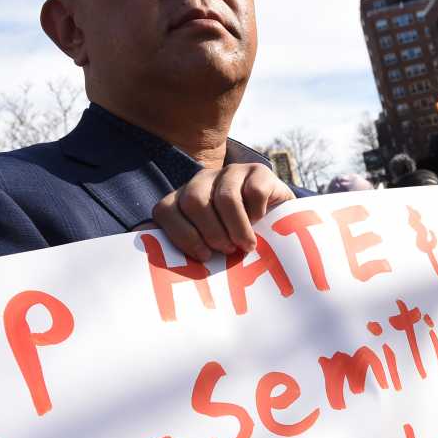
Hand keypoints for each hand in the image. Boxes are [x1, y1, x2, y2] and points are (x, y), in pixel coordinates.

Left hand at [152, 164, 294, 261]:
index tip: (204, 256)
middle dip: (211, 232)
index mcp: (183, 198)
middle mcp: (202, 180)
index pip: (165, 210)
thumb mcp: (210, 247)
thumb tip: (157, 266)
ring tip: (246, 245)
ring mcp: (230, 172)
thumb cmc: (237, 242)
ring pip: (225, 197)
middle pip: (194, 201)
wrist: (280, 224)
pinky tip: (262, 221)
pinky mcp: (258, 171)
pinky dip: (258, 213)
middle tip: (228, 250)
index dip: (182, 235)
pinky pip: (254, 192)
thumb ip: (187, 252)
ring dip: (237, 228)